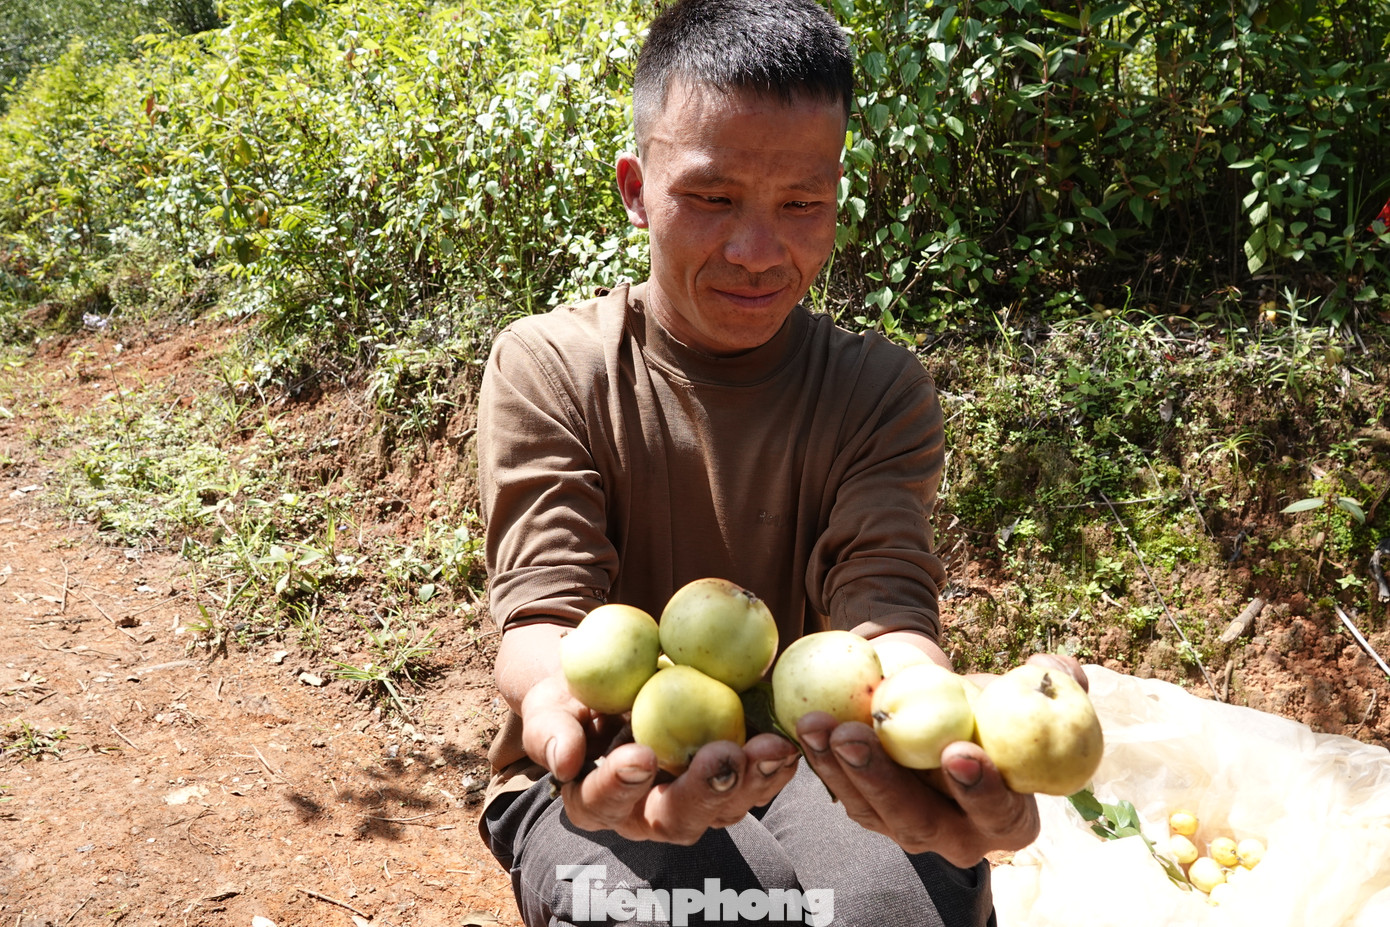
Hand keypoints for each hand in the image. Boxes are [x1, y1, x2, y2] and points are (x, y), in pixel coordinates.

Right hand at [520, 672, 799, 844]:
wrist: (618, 677)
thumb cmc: (577, 696)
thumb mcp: (551, 703)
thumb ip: (551, 729)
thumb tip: (565, 760)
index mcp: (595, 800)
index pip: (602, 803)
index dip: (621, 785)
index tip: (641, 754)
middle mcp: (647, 812)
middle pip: (676, 818)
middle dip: (704, 791)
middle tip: (722, 756)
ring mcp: (695, 801)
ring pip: (725, 806)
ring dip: (753, 780)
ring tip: (771, 747)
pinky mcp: (731, 780)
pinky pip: (758, 781)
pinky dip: (776, 764)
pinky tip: (790, 739)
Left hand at [794, 652, 1088, 867]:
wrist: (944, 708)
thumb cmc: (992, 705)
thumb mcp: (1024, 692)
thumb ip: (1054, 684)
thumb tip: (1060, 673)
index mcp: (1010, 817)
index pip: (998, 812)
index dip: (981, 789)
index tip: (958, 752)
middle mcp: (958, 836)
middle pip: (919, 820)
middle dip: (884, 780)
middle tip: (857, 737)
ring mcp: (908, 828)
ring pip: (870, 810)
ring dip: (838, 768)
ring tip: (817, 726)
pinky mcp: (869, 811)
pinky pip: (842, 792)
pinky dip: (821, 761)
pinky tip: (805, 728)